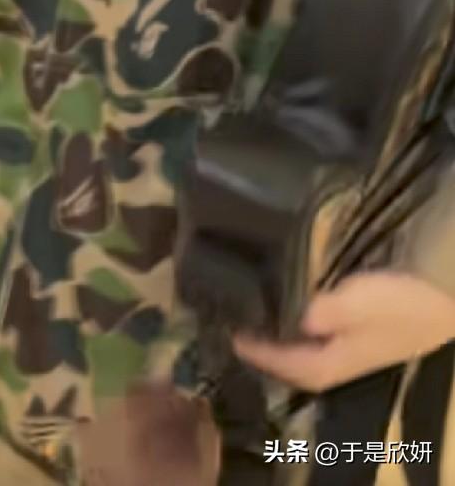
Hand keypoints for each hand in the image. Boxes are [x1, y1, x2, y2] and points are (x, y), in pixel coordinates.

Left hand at [232, 271, 454, 392]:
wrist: (448, 295)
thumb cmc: (401, 302)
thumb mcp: (358, 303)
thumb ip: (322, 314)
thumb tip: (288, 321)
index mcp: (338, 362)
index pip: (290, 367)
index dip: (261, 355)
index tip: (231, 335)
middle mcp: (346, 359)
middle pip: (299, 362)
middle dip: (270, 349)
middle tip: (240, 322)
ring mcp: (360, 344)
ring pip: (312, 347)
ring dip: (287, 334)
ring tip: (260, 311)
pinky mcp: (370, 326)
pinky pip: (325, 330)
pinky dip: (305, 321)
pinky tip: (299, 300)